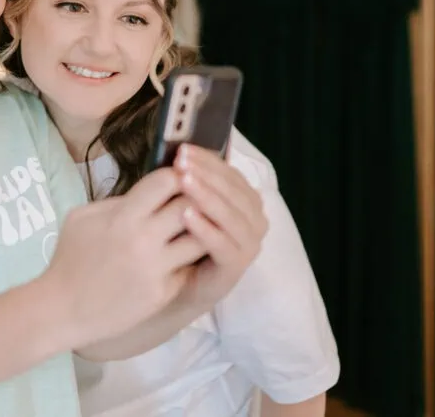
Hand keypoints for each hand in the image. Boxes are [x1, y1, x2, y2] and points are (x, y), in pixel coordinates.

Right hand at [43, 167, 205, 348]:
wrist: (62, 310)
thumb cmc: (70, 259)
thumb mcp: (83, 218)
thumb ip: (118, 202)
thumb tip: (150, 192)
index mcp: (123, 216)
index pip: (167, 181)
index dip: (177, 175)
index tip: (178, 178)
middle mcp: (143, 240)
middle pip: (191, 206)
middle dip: (195, 201)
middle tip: (195, 202)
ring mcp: (156, 269)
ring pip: (200, 240)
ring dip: (199, 233)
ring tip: (194, 230)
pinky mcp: (162, 293)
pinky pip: (188, 268)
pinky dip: (186, 262)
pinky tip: (181, 259)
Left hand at [172, 144, 267, 309]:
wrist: (179, 286)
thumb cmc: (184, 238)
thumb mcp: (189, 204)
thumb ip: (193, 180)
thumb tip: (180, 147)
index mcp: (246, 199)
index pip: (230, 173)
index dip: (208, 159)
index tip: (182, 149)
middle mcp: (255, 219)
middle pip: (233, 191)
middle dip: (206, 174)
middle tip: (181, 162)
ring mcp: (249, 244)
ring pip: (231, 215)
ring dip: (207, 196)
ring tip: (183, 182)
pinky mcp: (237, 267)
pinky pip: (223, 244)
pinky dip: (206, 228)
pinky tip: (186, 215)